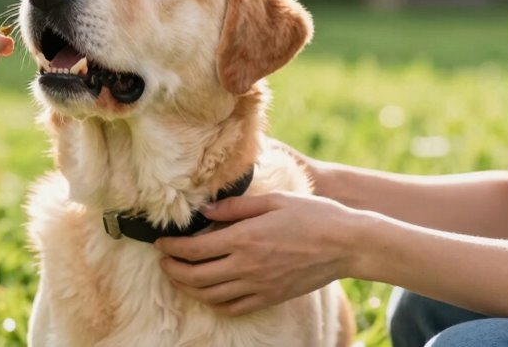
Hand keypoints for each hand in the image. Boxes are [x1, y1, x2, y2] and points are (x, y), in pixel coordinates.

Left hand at [155, 192, 358, 315]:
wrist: (347, 244)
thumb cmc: (312, 215)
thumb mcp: (273, 200)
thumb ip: (234, 207)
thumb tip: (204, 211)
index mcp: (244, 239)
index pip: (193, 249)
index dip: (171, 247)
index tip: (160, 243)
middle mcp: (247, 266)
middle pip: (195, 277)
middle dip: (172, 270)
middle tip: (163, 260)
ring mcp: (258, 286)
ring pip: (210, 296)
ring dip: (188, 288)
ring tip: (179, 276)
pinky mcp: (270, 297)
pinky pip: (233, 308)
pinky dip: (214, 303)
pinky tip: (209, 293)